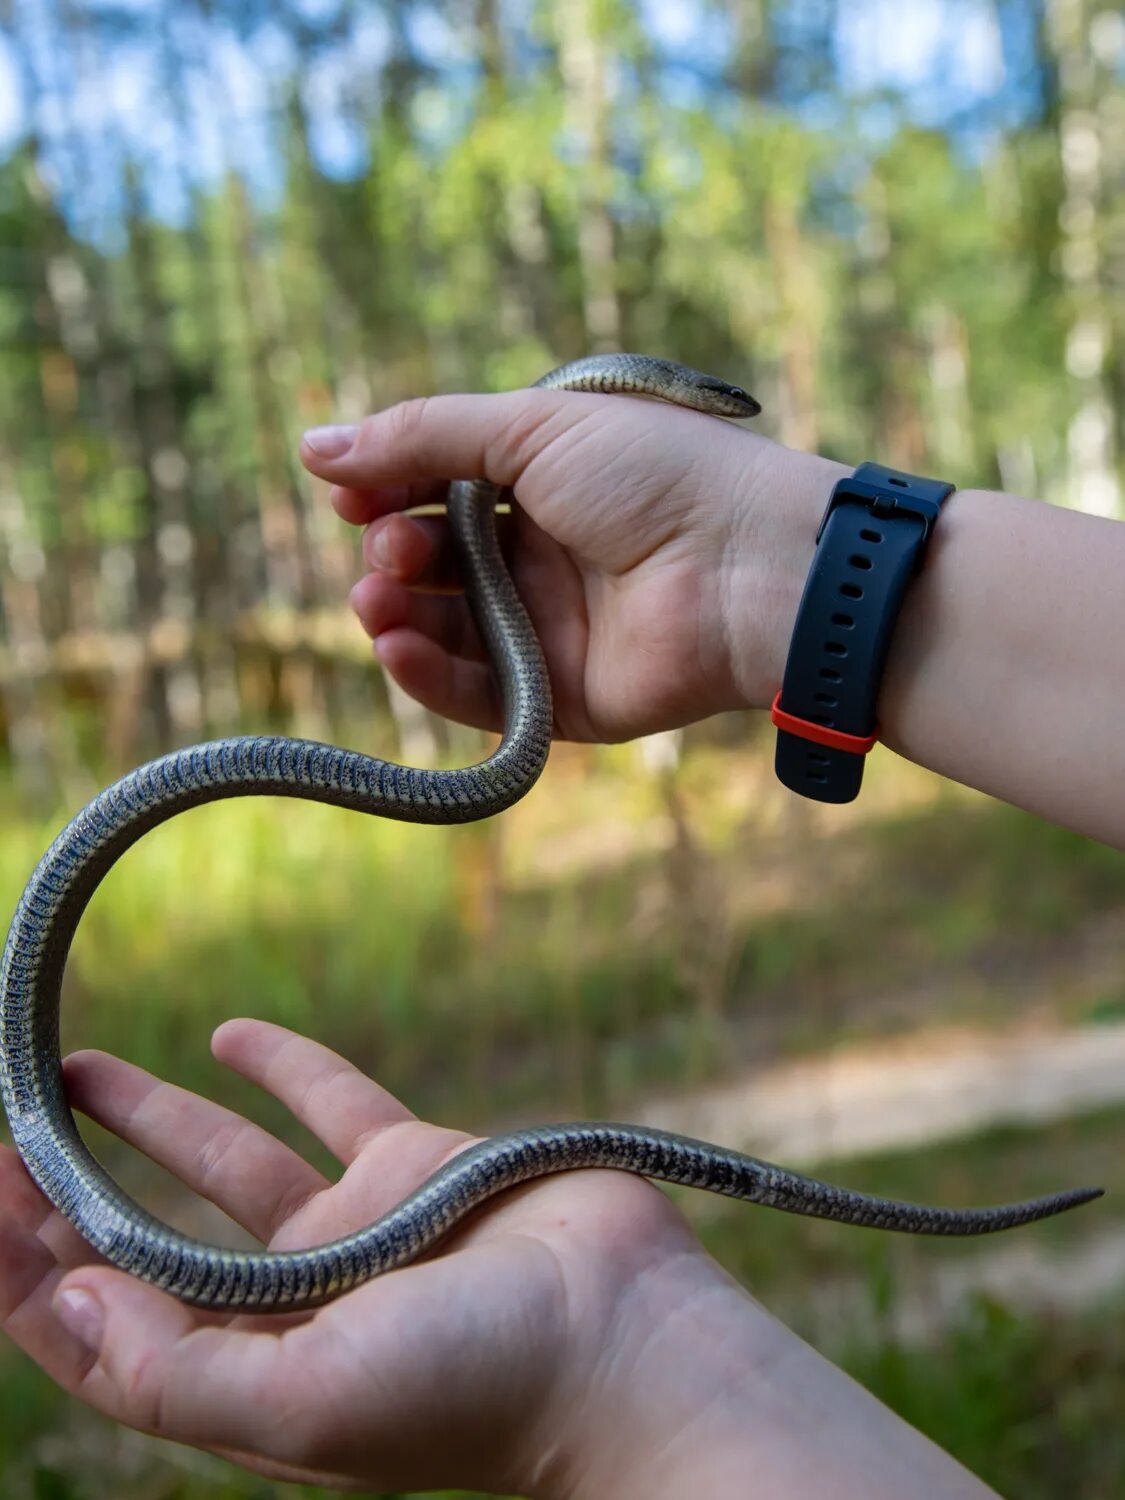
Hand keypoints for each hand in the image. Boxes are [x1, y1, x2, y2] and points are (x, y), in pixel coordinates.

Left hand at [1, 1019, 994, 1496]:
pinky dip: (278, 1067)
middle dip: (65, 1192)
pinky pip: (325, 1104)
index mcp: (249, 1376)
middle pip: (143, 1241)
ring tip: (70, 1067)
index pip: (102, 1328)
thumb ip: (178, 1368)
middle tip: (3, 1125)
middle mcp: (283, 1308)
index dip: (28, 1271)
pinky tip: (228, 1035)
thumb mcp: (312, 1403)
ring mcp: (345, 1232)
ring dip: (146, 1116)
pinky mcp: (406, 1166)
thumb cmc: (477, 1389)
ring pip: (221, 1163)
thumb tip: (60, 1306)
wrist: (626, 1336)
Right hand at [300, 391, 845, 740]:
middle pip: (434, 562)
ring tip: (376, 595)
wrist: (748, 567)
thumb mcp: (532, 429)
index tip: (344, 491)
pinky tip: (396, 643)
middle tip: (390, 544)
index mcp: (545, 483)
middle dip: (393, 549)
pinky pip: (478, 693)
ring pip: (445, 632)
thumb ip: (422, 436)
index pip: (438, 489)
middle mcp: (544, 557)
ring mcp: (552, 630)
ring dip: (396, 612)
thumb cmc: (655, 477)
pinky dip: (427, 673)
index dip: (386, 489)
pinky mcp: (562, 698)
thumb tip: (314, 444)